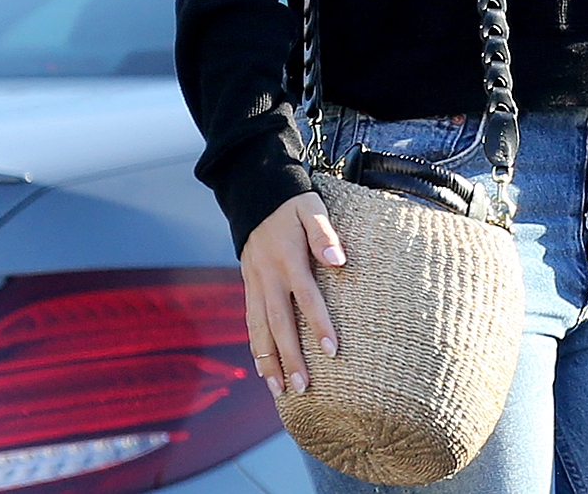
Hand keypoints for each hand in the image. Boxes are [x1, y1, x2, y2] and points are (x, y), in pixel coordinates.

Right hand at [241, 191, 344, 394]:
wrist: (255, 196)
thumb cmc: (292, 204)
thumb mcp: (311, 208)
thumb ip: (325, 234)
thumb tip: (339, 261)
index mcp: (287, 259)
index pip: (306, 297)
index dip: (319, 324)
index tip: (332, 351)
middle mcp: (268, 277)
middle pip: (279, 323)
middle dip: (291, 357)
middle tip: (305, 387)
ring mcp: (254, 284)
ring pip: (258, 329)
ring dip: (268, 361)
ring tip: (279, 390)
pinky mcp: (249, 286)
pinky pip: (250, 323)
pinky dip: (256, 348)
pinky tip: (263, 369)